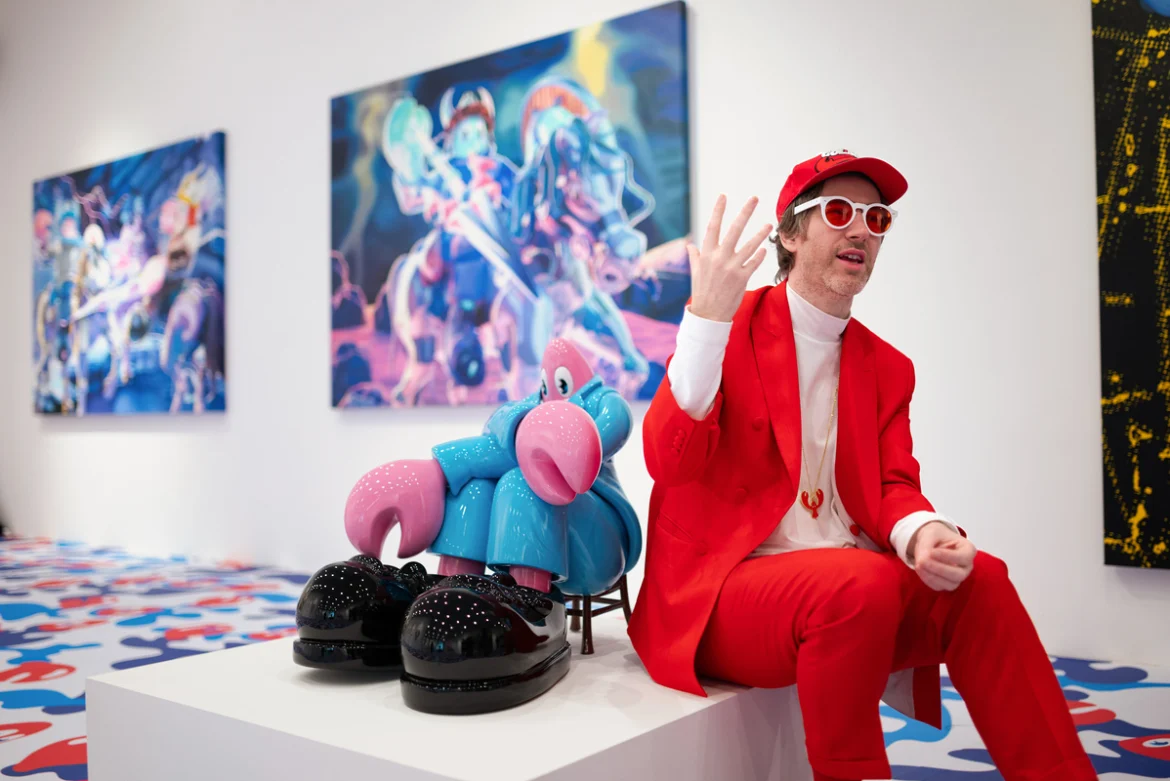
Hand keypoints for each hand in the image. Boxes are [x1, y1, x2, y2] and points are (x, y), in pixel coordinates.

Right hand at [686, 194, 772, 322]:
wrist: (708, 314)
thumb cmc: (702, 292)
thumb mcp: (696, 272)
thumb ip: (695, 256)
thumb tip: (690, 245)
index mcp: (706, 254)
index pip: (712, 227)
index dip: (718, 210)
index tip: (723, 196)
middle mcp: (719, 258)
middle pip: (734, 229)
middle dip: (745, 212)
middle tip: (754, 198)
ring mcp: (731, 268)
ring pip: (749, 245)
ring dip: (760, 234)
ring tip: (769, 225)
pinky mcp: (742, 278)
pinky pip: (753, 263)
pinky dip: (759, 255)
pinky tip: (763, 249)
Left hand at [909, 521, 975, 590]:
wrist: (931, 542)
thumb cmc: (936, 536)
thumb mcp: (930, 534)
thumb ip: (927, 545)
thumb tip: (923, 561)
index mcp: (969, 550)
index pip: (964, 557)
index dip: (948, 556)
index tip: (932, 552)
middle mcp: (967, 566)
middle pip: (958, 575)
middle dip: (939, 569)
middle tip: (922, 562)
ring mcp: (958, 577)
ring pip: (950, 584)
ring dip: (932, 576)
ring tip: (918, 565)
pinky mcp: (947, 583)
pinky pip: (939, 587)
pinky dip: (928, 579)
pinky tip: (920, 569)